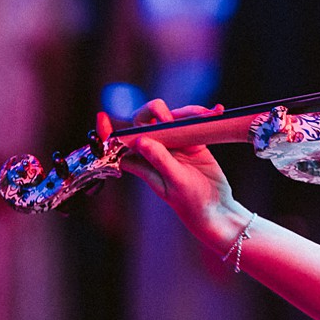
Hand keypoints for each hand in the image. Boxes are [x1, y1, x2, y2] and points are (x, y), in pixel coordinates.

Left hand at [99, 99, 234, 244]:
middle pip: (146, 122)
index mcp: (143, 163)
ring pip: (172, 119)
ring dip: (186, 112)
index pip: (120, 145)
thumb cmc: (191, 202)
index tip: (102, 116)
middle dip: (154, 111)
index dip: (108, 131)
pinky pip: (193, 122)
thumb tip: (141, 140)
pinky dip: (202, 116)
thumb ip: (160, 161)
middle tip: (168, 116)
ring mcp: (174, 145)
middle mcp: (155, 152)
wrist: (217, 208)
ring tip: (205, 113)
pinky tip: (215, 112)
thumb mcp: (175, 182)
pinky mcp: (192, 141)